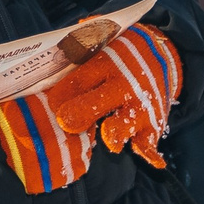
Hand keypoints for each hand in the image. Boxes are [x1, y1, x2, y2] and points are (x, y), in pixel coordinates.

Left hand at [0, 20, 182, 194]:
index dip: (62, 93)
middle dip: (82, 113)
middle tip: (66, 123)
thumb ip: (73, 50)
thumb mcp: (97, 44)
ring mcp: (139, 105)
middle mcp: (122, 84)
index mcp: (104, 63)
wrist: (161, 54)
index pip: (79, 79)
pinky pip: (151, 139)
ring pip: (127, 121)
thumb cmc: (116, 54)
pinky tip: (152, 160)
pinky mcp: (154, 122)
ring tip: (111, 138)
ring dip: (117, 131)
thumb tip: (42, 54)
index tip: (50, 104)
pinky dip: (150, 151)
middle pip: (99, 100)